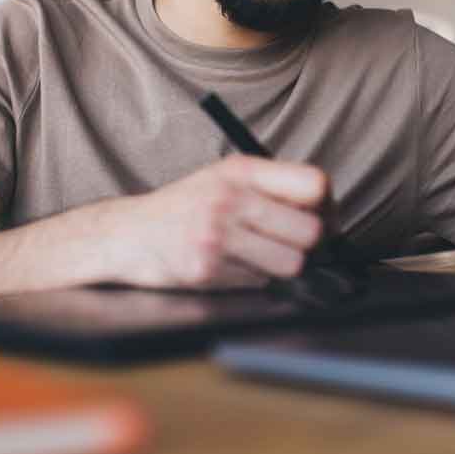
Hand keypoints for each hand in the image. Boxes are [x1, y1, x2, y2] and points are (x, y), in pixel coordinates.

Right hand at [102, 154, 328, 289]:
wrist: (126, 233)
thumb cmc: (185, 206)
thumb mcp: (225, 178)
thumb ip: (272, 187)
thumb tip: (328, 214)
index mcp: (242, 170)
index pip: (315, 184)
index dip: (328, 207)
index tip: (322, 219)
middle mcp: (230, 198)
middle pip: (311, 231)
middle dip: (307, 244)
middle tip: (289, 243)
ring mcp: (217, 234)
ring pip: (291, 263)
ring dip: (280, 266)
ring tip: (253, 255)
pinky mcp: (206, 268)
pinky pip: (258, 283)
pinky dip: (250, 279)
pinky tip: (227, 265)